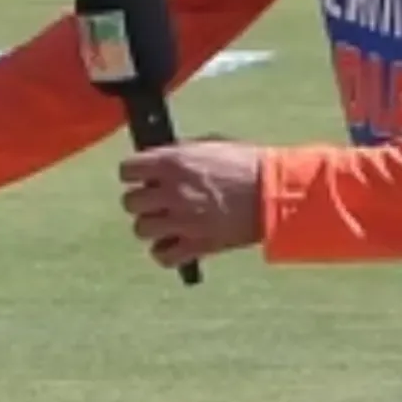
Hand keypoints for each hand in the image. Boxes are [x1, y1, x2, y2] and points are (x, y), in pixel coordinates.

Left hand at [118, 141, 265, 268]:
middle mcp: (172, 191)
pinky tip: (174, 243)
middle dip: (142, 202)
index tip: (140, 177)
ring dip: (152, 227)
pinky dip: (164, 252)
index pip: (127, 170)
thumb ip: (178, 155)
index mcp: (172, 163)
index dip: (133, 174)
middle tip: (157, 201)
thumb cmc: (246, 165)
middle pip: (130, 203)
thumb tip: (157, 163)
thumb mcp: (208, 145)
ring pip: (141, 229)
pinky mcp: (198, 244)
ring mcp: (183, 220)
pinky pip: (163, 256)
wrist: (274, 193)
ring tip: (167, 223)